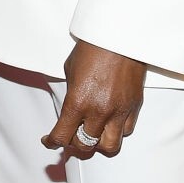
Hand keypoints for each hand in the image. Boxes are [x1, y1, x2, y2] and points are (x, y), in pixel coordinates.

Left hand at [43, 39, 145, 159]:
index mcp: (78, 101)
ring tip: (93, 134)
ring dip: (98, 144)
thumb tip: (70, 110)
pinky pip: (126, 131)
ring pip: (109, 146)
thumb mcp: (70, 71)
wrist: (119, 35)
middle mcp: (99, 110)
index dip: (52, 142)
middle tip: (71, 135)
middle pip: (85, 145)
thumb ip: (70, 94)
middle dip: (74, 143)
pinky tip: (110, 122)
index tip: (49, 141)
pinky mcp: (134, 106)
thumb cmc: (93, 48)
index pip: (62, 136)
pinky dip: (116, 131)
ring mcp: (119, 110)